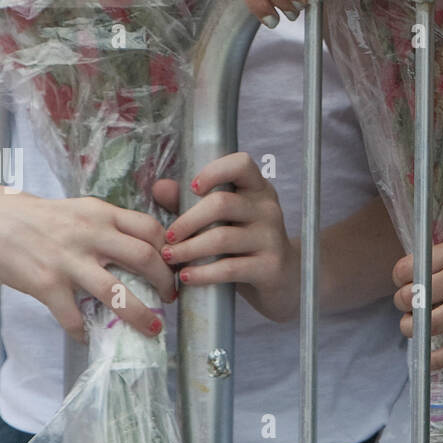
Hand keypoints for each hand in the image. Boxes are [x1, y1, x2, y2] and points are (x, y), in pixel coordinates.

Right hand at [0, 186, 175, 341]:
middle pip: (144, 258)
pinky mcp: (47, 284)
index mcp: (104, 214)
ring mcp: (69, 261)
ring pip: (116, 292)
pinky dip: (84, 331)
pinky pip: (72, 316)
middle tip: (172, 297)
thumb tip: (148, 247)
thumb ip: (114, 225)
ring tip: (153, 328)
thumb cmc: (46, 218)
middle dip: (165, 282)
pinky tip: (88, 337)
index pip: (151, 229)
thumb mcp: (86, 210)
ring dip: (140, 314)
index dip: (170, 250)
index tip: (175, 266)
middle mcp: (91, 235)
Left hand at [151, 154, 299, 322]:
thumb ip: (190, 203)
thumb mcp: (223, 220)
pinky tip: (186, 276)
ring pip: (222, 238)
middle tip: (167, 237)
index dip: (214, 171)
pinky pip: (230, 268)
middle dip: (187, 221)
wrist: (283, 279)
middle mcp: (267, 208)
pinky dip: (202, 273)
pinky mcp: (270, 266)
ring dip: (188, 249)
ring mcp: (271, 237)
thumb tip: (159, 187)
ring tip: (169, 258)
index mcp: (257, 189)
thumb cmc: (245, 245)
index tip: (192, 187)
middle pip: (222, 203)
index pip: (242, 164)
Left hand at [391, 228, 442, 369]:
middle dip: (403, 305)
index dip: (400, 278)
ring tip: (416, 329)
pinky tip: (428, 359)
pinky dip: (436, 358)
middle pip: (412, 298)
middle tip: (409, 308)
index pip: (409, 268)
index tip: (405, 283)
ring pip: (427, 325)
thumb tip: (425, 274)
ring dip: (413, 330)